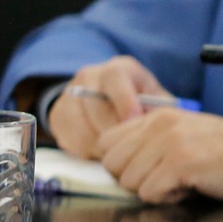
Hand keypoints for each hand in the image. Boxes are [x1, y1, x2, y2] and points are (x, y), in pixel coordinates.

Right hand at [49, 56, 169, 159]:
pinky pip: (71, 141)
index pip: (115, 78)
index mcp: (116, 69)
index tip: (135, 122)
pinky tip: (103, 152)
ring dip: (102, 146)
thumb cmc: (139, 100)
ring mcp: (69, 96)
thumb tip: (164, 125)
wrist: (106, 98)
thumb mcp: (153, 97)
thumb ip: (159, 108)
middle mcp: (88, 78)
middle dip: (115, 131)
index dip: (125, 102)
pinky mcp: (57, 117)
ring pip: (82, 128)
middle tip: (131, 147)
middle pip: (96, 107)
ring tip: (120, 152)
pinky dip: (89, 152)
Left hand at [94, 110, 222, 204]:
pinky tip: (193, 186)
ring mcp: (170, 141)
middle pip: (112, 166)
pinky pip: (150, 194)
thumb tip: (117, 168)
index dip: (122, 164)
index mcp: (159, 116)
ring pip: (129, 182)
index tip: (148, 170)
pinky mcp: (181, 162)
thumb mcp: (186, 136)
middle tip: (169, 177)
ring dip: (155, 189)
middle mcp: (161, 124)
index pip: (106, 144)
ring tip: (185, 180)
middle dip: (136, 179)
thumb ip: (152, 142)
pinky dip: (169, 198)